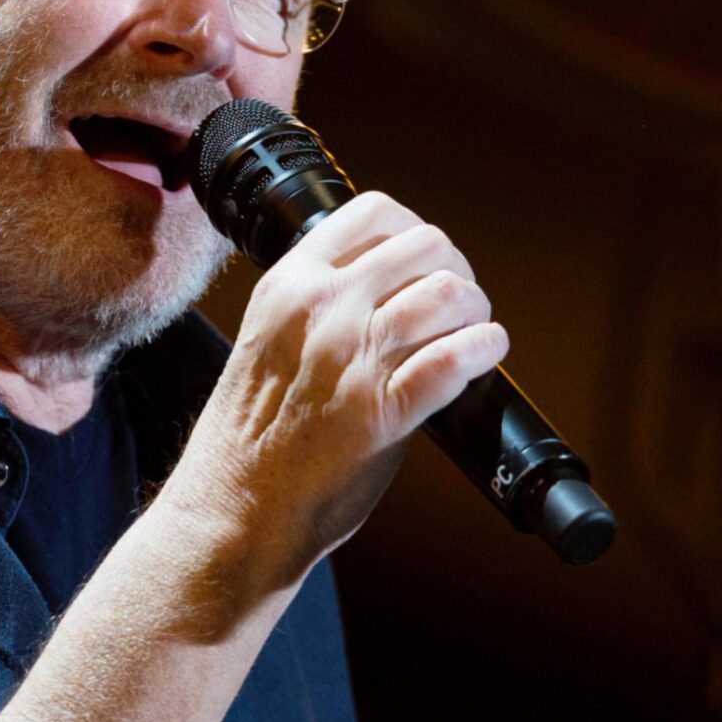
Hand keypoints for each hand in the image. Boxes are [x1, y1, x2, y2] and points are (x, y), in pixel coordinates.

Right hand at [162, 190, 508, 592]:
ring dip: (476, 310)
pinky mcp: (382, 411)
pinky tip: (486, 353)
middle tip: (459, 303)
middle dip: (455, 270)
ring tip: (475, 330)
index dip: (415, 232)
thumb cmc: (250, 438)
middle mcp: (323, 310)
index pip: (372, 213)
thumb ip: (318, 308)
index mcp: (290, 286)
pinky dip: (484, 349)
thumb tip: (388, 291)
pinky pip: (455, 358)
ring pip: (447, 294)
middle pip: (425, 245)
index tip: (424, 264)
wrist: (235, 509)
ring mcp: (352, 358)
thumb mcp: (269, 341)